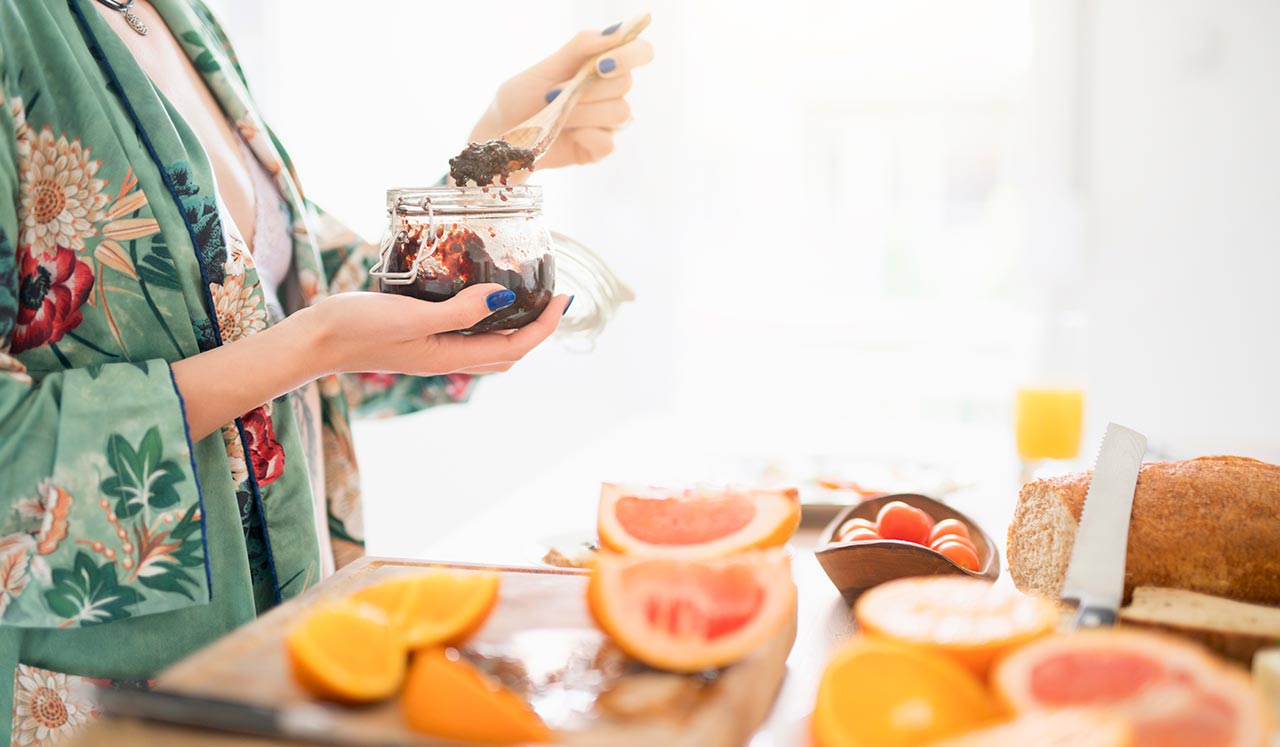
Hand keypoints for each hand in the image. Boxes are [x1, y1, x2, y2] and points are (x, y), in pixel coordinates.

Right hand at [308, 284, 570, 375]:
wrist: (313, 341)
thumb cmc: (357, 328)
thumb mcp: (412, 315)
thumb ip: (460, 309)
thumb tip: (504, 297)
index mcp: (451, 356)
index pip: (515, 347)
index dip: (545, 325)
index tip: (565, 298)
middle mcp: (447, 358)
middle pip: (508, 352)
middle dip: (537, 329)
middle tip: (553, 298)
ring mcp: (433, 350)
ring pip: (488, 346)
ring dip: (514, 326)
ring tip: (526, 297)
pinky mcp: (419, 339)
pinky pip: (465, 334)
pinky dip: (485, 319)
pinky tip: (479, 295)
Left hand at [469, 23, 654, 169]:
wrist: (502, 135)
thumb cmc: (522, 97)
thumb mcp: (546, 67)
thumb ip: (580, 47)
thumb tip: (616, 32)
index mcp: (602, 65)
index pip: (640, 52)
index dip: (630, 55)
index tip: (602, 64)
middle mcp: (610, 92)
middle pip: (625, 84)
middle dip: (588, 89)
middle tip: (555, 93)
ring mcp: (607, 122)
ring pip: (619, 113)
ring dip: (582, 112)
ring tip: (556, 115)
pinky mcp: (599, 148)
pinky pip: (608, 142)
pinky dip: (584, 136)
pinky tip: (566, 134)